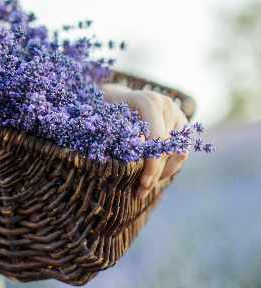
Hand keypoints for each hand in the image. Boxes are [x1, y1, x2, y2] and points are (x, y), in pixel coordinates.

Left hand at [100, 83, 189, 198]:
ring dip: (164, 172)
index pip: (158, 139)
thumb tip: (118, 160)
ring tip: (146, 186)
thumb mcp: (104, 117)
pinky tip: (154, 175)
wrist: (116, 95)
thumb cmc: (105, 108)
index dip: (152, 165)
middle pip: (169, 148)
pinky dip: (169, 166)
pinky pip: (181, 151)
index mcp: (147, 101)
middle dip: (156, 173)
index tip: (141, 184)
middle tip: (140, 192)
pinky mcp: (182, 124)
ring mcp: (177, 113)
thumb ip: (112, 133)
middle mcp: (167, 105)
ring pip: (179, 152)